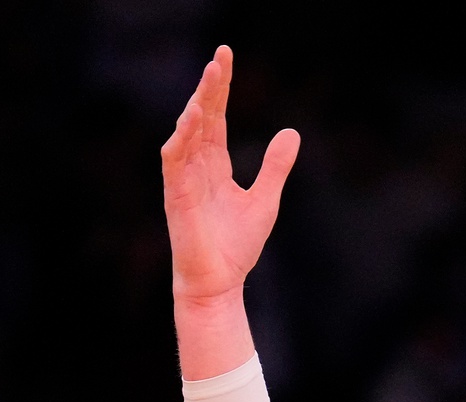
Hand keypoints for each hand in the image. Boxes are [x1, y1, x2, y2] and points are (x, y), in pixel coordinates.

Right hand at [161, 46, 299, 305]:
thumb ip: (275, 166)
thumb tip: (291, 132)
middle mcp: (195, 165)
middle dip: (210, 86)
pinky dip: (182, 138)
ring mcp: (183, 179)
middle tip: (221, 56)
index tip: (226, 57)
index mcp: (214, 164)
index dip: (221, 88)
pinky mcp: (176, 195)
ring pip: (186, 132)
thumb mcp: (265, 199)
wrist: (220, 281)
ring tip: (210, 80)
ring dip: (197, 105)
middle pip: (202, 117)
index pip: (216, 117)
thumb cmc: (237, 245)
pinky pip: (175, 160)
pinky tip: (192, 118)